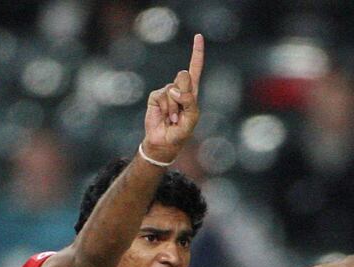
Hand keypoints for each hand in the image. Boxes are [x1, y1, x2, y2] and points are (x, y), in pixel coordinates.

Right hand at [142, 33, 203, 162]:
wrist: (164, 143)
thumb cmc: (180, 132)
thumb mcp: (191, 118)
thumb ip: (189, 101)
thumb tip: (174, 89)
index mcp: (191, 92)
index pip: (195, 68)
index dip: (196, 52)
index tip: (198, 36)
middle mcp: (179, 88)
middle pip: (184, 76)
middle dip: (184, 92)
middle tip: (180, 111)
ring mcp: (166, 91)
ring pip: (173, 89)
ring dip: (174, 108)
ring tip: (172, 119)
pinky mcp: (156, 96)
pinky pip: (163, 97)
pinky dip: (166, 109)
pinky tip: (165, 117)